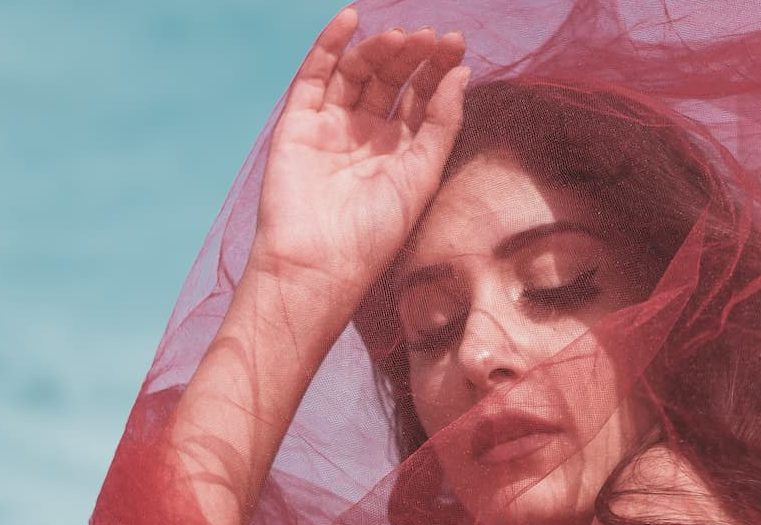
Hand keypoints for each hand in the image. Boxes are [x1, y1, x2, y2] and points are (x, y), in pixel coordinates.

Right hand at [249, 8, 467, 292]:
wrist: (319, 264)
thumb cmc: (375, 235)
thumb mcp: (421, 177)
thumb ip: (441, 124)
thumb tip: (461, 72)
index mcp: (400, 155)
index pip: (421, 100)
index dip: (437, 71)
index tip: (456, 44)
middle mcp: (366, 138)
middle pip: (391, 81)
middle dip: (411, 57)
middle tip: (430, 38)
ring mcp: (331, 129)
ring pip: (356, 73)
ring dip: (378, 49)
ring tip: (400, 37)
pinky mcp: (298, 124)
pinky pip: (314, 76)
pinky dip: (329, 45)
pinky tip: (350, 20)